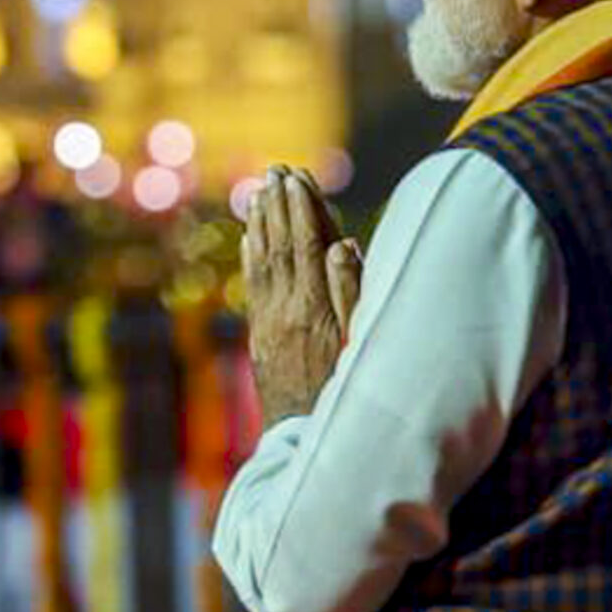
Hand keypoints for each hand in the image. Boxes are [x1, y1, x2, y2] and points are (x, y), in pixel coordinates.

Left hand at [241, 166, 362, 421]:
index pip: (306, 244)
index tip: (298, 177)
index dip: (302, 208)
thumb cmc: (347, 392)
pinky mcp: (260, 337)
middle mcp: (286, 309)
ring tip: (260, 192)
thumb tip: (344, 243)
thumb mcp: (361, 342)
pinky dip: (251, 257)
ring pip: (262, 262)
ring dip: (261, 223)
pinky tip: (250, 237)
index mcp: (314, 307)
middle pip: (281, 246)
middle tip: (275, 172)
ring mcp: (269, 323)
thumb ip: (352, 291)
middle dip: (278, 205)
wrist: (308, 438)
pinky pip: (253, 287)